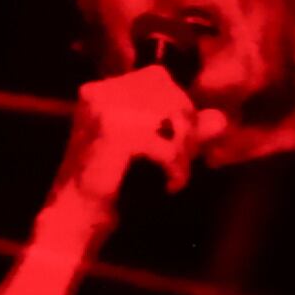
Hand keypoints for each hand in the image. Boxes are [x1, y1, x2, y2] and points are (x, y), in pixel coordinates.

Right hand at [54, 61, 224, 213]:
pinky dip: (176, 169)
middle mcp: (99, 92)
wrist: (75, 216)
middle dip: (186, 130)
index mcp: (99, 90)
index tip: (177, 142)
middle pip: (170, 95)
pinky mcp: (115, 133)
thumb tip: (219, 120)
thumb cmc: (113, 184)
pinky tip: (168, 186)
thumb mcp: (153, 148)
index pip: (158, 78)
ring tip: (173, 175)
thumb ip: (185, 130)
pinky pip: (168, 146)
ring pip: (172, 118)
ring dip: (184, 151)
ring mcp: (105, 110)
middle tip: (179, 162)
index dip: (178, 107)